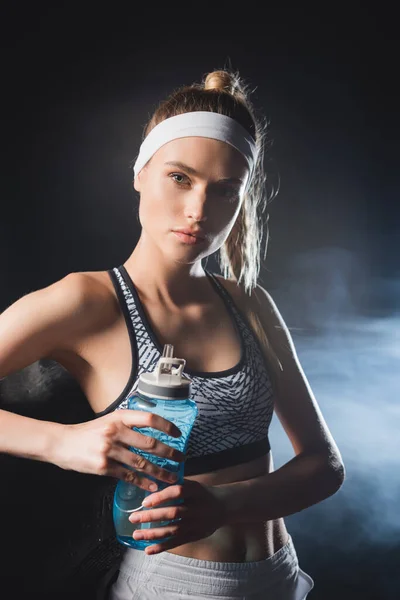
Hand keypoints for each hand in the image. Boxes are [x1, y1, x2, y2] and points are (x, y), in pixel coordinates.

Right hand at [53, 409, 184, 491]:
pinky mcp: (103, 467)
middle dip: (169, 453)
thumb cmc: (88, 432)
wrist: (61, 443)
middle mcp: (115, 432)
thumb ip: (127, 424)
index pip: (149, 419)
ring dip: (160, 472)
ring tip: (172, 477)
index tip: (178, 434)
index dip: (166, 426)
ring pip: (141, 463)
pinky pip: (128, 476)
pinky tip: (152, 487)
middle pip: (150, 443)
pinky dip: (142, 482)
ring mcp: (109, 450)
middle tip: (182, 459)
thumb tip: (152, 430)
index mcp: (119, 417)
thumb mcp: (108, 420)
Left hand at [128, 479, 227, 553]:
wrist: (224, 506)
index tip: (144, 501)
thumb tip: (151, 484)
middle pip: (173, 512)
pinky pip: (177, 542)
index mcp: (195, 490)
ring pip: (173, 530)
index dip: (161, 496)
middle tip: (133, 518)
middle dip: (151, 516)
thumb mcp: (193, 484)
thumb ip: (176, 485)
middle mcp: (197, 507)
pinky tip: (148, 550)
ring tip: (136, 534)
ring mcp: (197, 523)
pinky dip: (162, 547)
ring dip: (153, 534)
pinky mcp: (195, 536)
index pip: (177, 492)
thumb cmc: (202, 493)